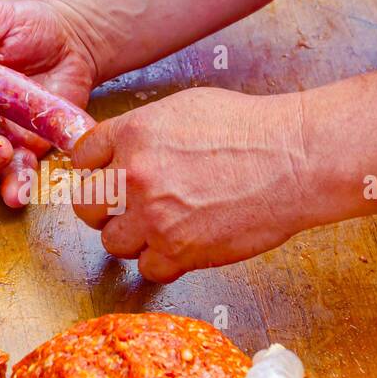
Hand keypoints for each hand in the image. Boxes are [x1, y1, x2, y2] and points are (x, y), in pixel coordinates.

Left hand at [71, 87, 312, 282]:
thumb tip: (123, 150)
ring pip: (113, 243)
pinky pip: (148, 268)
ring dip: (134, 238)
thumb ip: (144, 132)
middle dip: (104, 209)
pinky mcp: (177, 250)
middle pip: (86, 206)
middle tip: (126, 209)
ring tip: (163, 227)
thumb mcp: (186, 109)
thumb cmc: (252, 130)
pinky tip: (182, 245)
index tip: (104, 178)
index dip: (95, 170)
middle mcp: (134, 176)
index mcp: (133, 134)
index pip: (83, 157)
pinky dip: (163, 262)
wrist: (293, 161)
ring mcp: (153, 217)